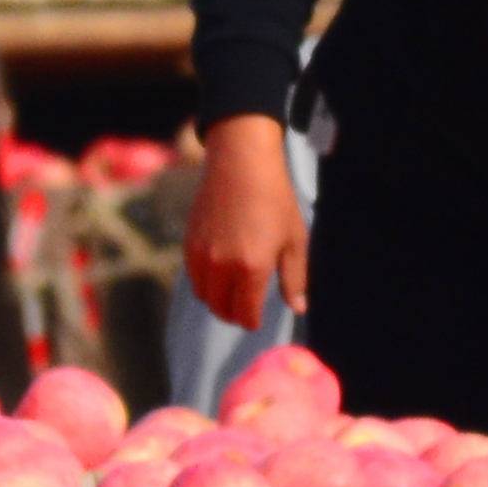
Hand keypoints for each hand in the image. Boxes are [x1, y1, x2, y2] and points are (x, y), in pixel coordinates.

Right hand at [184, 115, 310, 330]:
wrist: (242, 164)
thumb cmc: (275, 200)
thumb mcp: (295, 240)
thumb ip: (295, 278)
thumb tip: (299, 308)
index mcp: (252, 268)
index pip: (245, 313)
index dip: (251, 322)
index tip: (255, 322)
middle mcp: (222, 266)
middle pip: (221, 309)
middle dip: (233, 315)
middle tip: (243, 312)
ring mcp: (202, 255)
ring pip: (204, 295)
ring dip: (216, 301)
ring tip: (230, 295)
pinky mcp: (188, 243)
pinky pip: (193, 277)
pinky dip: (204, 283)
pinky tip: (218, 275)